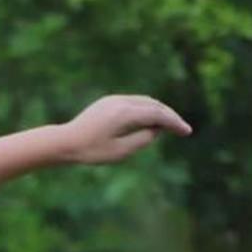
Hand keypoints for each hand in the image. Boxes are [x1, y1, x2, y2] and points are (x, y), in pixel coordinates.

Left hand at [59, 95, 191, 164]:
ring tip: (170, 126)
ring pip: (145, 101)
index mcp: (125, 113)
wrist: (64, 142)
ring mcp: (114, 99)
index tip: (186, 132)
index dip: (175, 123)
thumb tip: (157, 130)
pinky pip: (135, 102)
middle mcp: (121, 101)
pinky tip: (151, 120)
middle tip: (182, 129)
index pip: (158, 115)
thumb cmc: (90, 151)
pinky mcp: (109, 102)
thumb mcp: (120, 152)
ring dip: (159, 112)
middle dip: (170, 116)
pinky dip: (147, 110)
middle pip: (154, 105)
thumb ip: (142, 139)